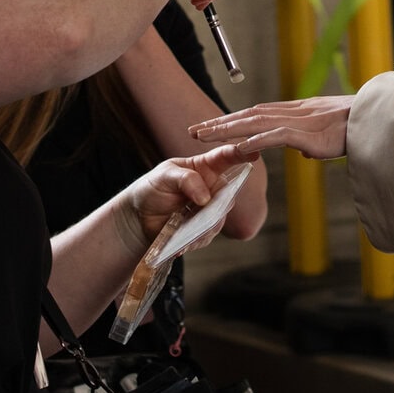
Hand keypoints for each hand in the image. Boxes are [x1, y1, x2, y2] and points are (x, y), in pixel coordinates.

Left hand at [117, 143, 249, 251]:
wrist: (139, 216)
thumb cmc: (152, 187)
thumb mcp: (164, 175)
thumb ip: (186, 179)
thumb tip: (206, 198)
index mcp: (205, 167)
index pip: (227, 157)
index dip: (242, 153)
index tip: (254, 152)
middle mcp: (213, 188)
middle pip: (229, 195)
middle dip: (218, 204)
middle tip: (199, 207)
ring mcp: (209, 210)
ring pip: (218, 219)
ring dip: (202, 226)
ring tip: (181, 227)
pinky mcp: (203, 230)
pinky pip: (207, 237)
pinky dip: (193, 240)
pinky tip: (179, 241)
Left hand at [190, 96, 352, 159]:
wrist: (377, 120)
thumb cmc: (356, 128)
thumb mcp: (328, 136)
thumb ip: (311, 142)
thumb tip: (304, 152)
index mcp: (296, 113)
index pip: (257, 115)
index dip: (232, 120)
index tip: (211, 126)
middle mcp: (292, 113)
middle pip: (248, 115)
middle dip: (219, 123)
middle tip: (194, 130)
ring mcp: (299, 121)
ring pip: (254, 123)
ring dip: (227, 129)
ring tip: (204, 136)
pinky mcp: (307, 133)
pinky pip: (275, 137)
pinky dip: (255, 141)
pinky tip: (238, 148)